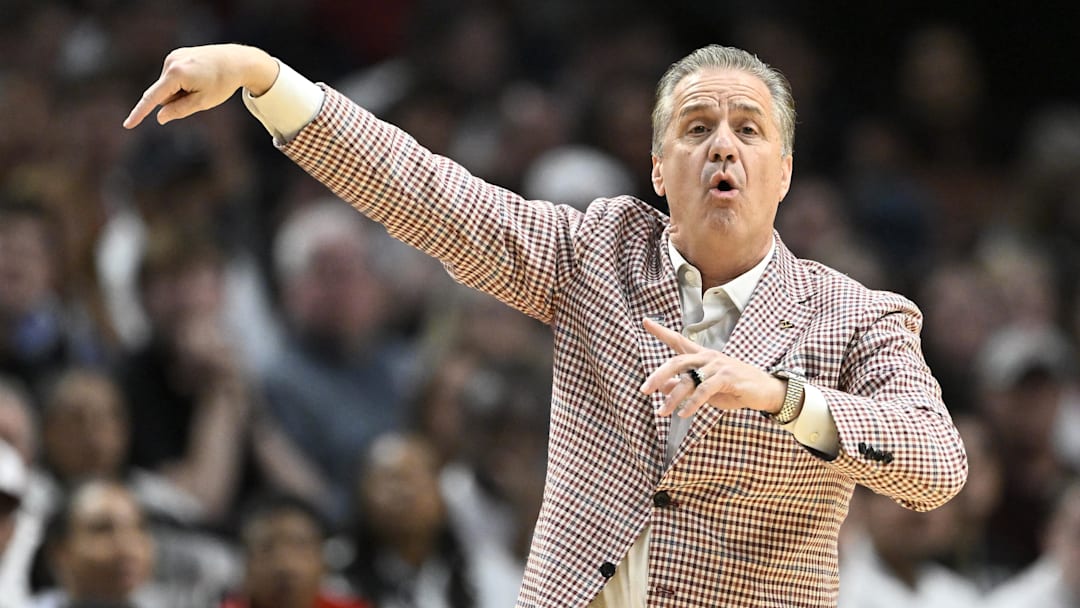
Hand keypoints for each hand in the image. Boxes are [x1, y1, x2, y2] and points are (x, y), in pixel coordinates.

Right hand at [123, 44, 278, 128]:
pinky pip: (172, 77)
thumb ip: (179, 110)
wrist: (236, 61)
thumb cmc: (222, 83)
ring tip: (202, 82)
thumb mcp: (203, 102)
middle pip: (163, 94)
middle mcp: (170, 62)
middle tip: (201, 93)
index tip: (128, 125)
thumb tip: (159, 117)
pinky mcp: (176, 55)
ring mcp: (172, 56)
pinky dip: (181, 83)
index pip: (153, 98)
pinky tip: (199, 76)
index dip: (140, 113)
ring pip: (167, 86)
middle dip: (176, 100)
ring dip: (180, 91)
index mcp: (177, 74)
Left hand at [640, 317, 786, 417]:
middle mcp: (708, 357)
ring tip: (663, 412)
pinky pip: (704, 390)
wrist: (765, 391)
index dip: (661, 331)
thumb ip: (685, 385)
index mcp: (702, 357)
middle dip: (658, 375)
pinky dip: (692, 403)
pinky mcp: (727, 377)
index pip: (678, 340)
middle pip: (676, 362)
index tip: (646, 322)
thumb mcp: (705, 389)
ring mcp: (718, 366)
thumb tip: (662, 386)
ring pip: (688, 379)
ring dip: (673, 398)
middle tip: (644, 389)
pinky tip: (684, 414)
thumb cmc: (734, 388)